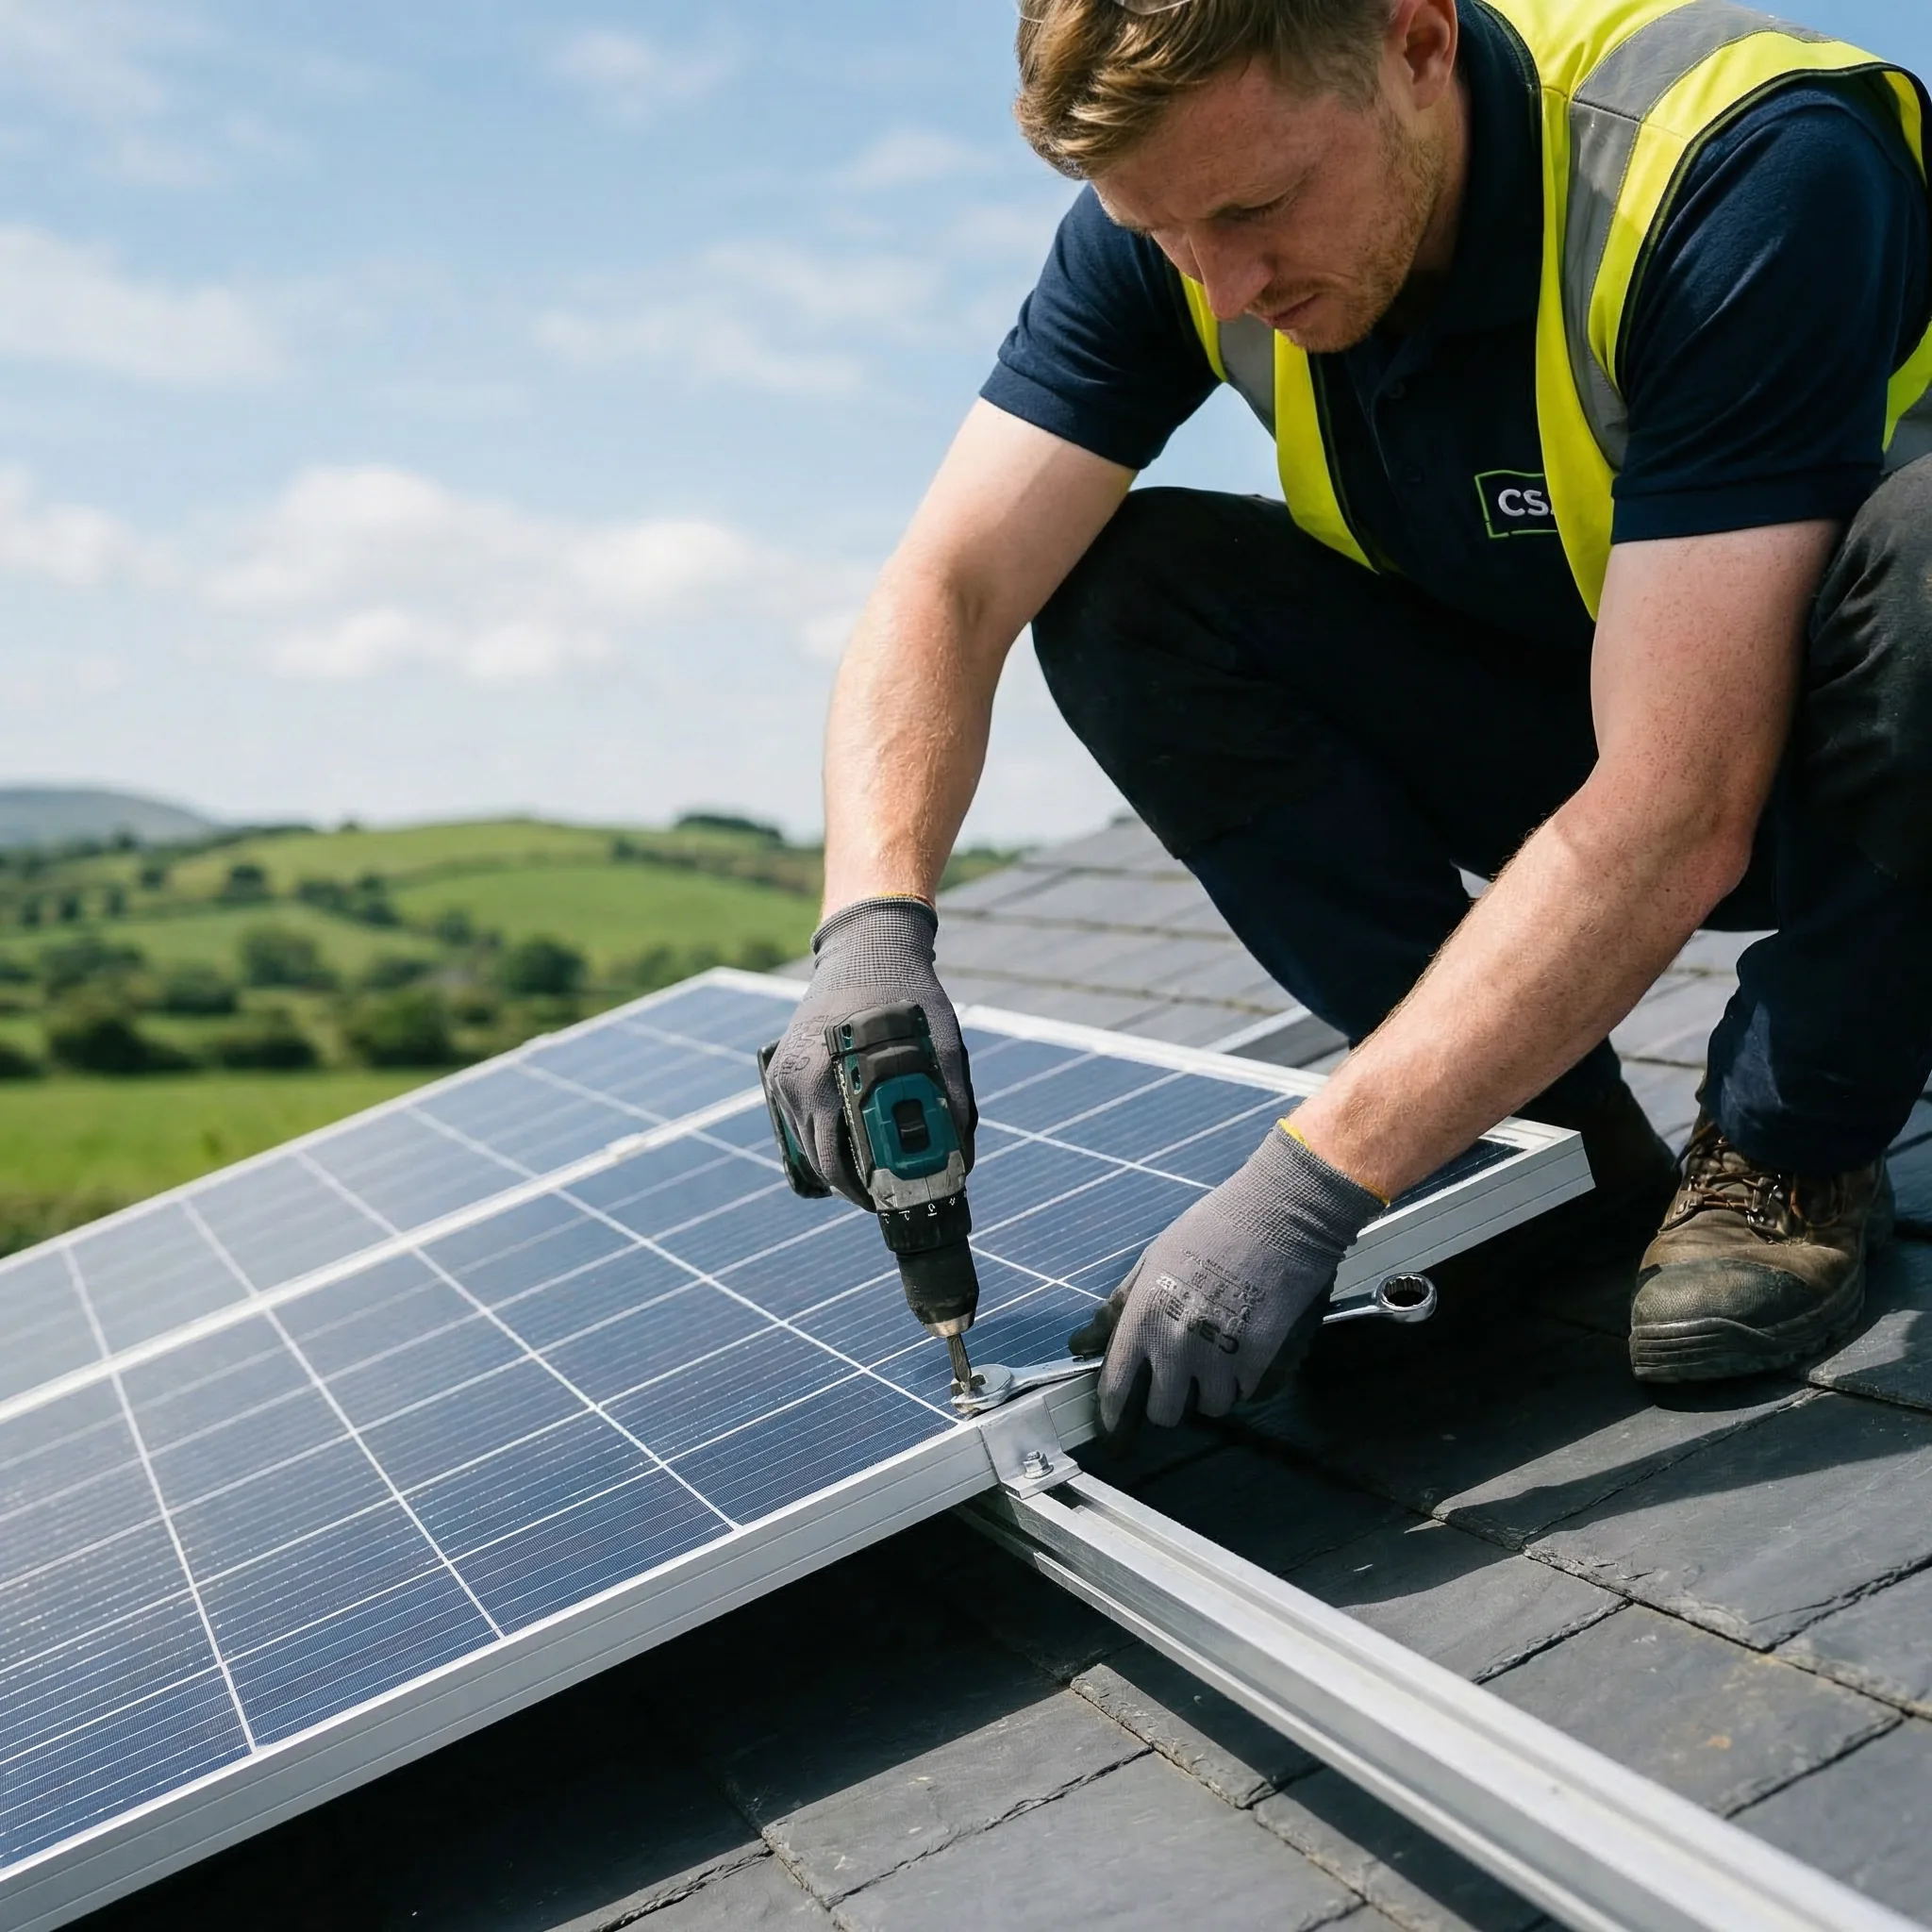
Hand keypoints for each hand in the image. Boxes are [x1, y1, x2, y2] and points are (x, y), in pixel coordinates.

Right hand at [765, 896, 974, 1207]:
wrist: (867, 948)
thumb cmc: (906, 993)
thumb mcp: (942, 1045)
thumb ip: (953, 1101)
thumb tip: (962, 1160)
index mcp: (827, 1078)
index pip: (837, 1164)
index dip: (865, 1193)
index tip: (890, 1202)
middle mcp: (796, 1080)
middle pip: (818, 1163)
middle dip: (852, 1185)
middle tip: (886, 1194)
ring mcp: (783, 1077)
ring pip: (805, 1147)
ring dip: (836, 1164)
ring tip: (874, 1171)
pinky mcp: (781, 1072)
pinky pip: (798, 1123)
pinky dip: (823, 1138)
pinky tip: (852, 1141)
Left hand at [1069, 1126, 1382, 1434]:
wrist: (1277, 1216)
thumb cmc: (1210, 1230)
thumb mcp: (1152, 1262)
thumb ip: (1117, 1310)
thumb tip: (1080, 1345)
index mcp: (1144, 1319)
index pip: (1116, 1390)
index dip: (1114, 1416)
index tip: (1116, 1429)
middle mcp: (1177, 1347)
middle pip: (1164, 1413)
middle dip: (1170, 1401)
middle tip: (1181, 1378)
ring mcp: (1221, 1358)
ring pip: (1210, 1407)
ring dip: (1212, 1390)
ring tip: (1221, 1352)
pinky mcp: (1262, 1363)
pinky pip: (1247, 1394)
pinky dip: (1246, 1380)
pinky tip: (1248, 1345)